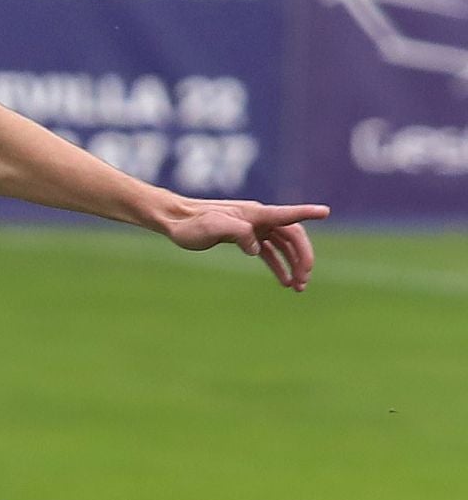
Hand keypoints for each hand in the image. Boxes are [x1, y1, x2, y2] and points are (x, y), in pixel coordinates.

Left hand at [166, 198, 329, 291]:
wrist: (175, 221)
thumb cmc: (191, 223)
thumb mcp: (212, 227)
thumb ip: (238, 234)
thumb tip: (256, 249)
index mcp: (254, 214)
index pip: (285, 214)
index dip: (306, 212)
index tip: (325, 211)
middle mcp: (258, 219)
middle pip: (292, 235)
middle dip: (303, 256)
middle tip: (305, 278)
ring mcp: (253, 228)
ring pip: (283, 246)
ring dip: (293, 265)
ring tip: (299, 287)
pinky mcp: (245, 238)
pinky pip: (269, 252)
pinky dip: (278, 266)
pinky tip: (284, 281)